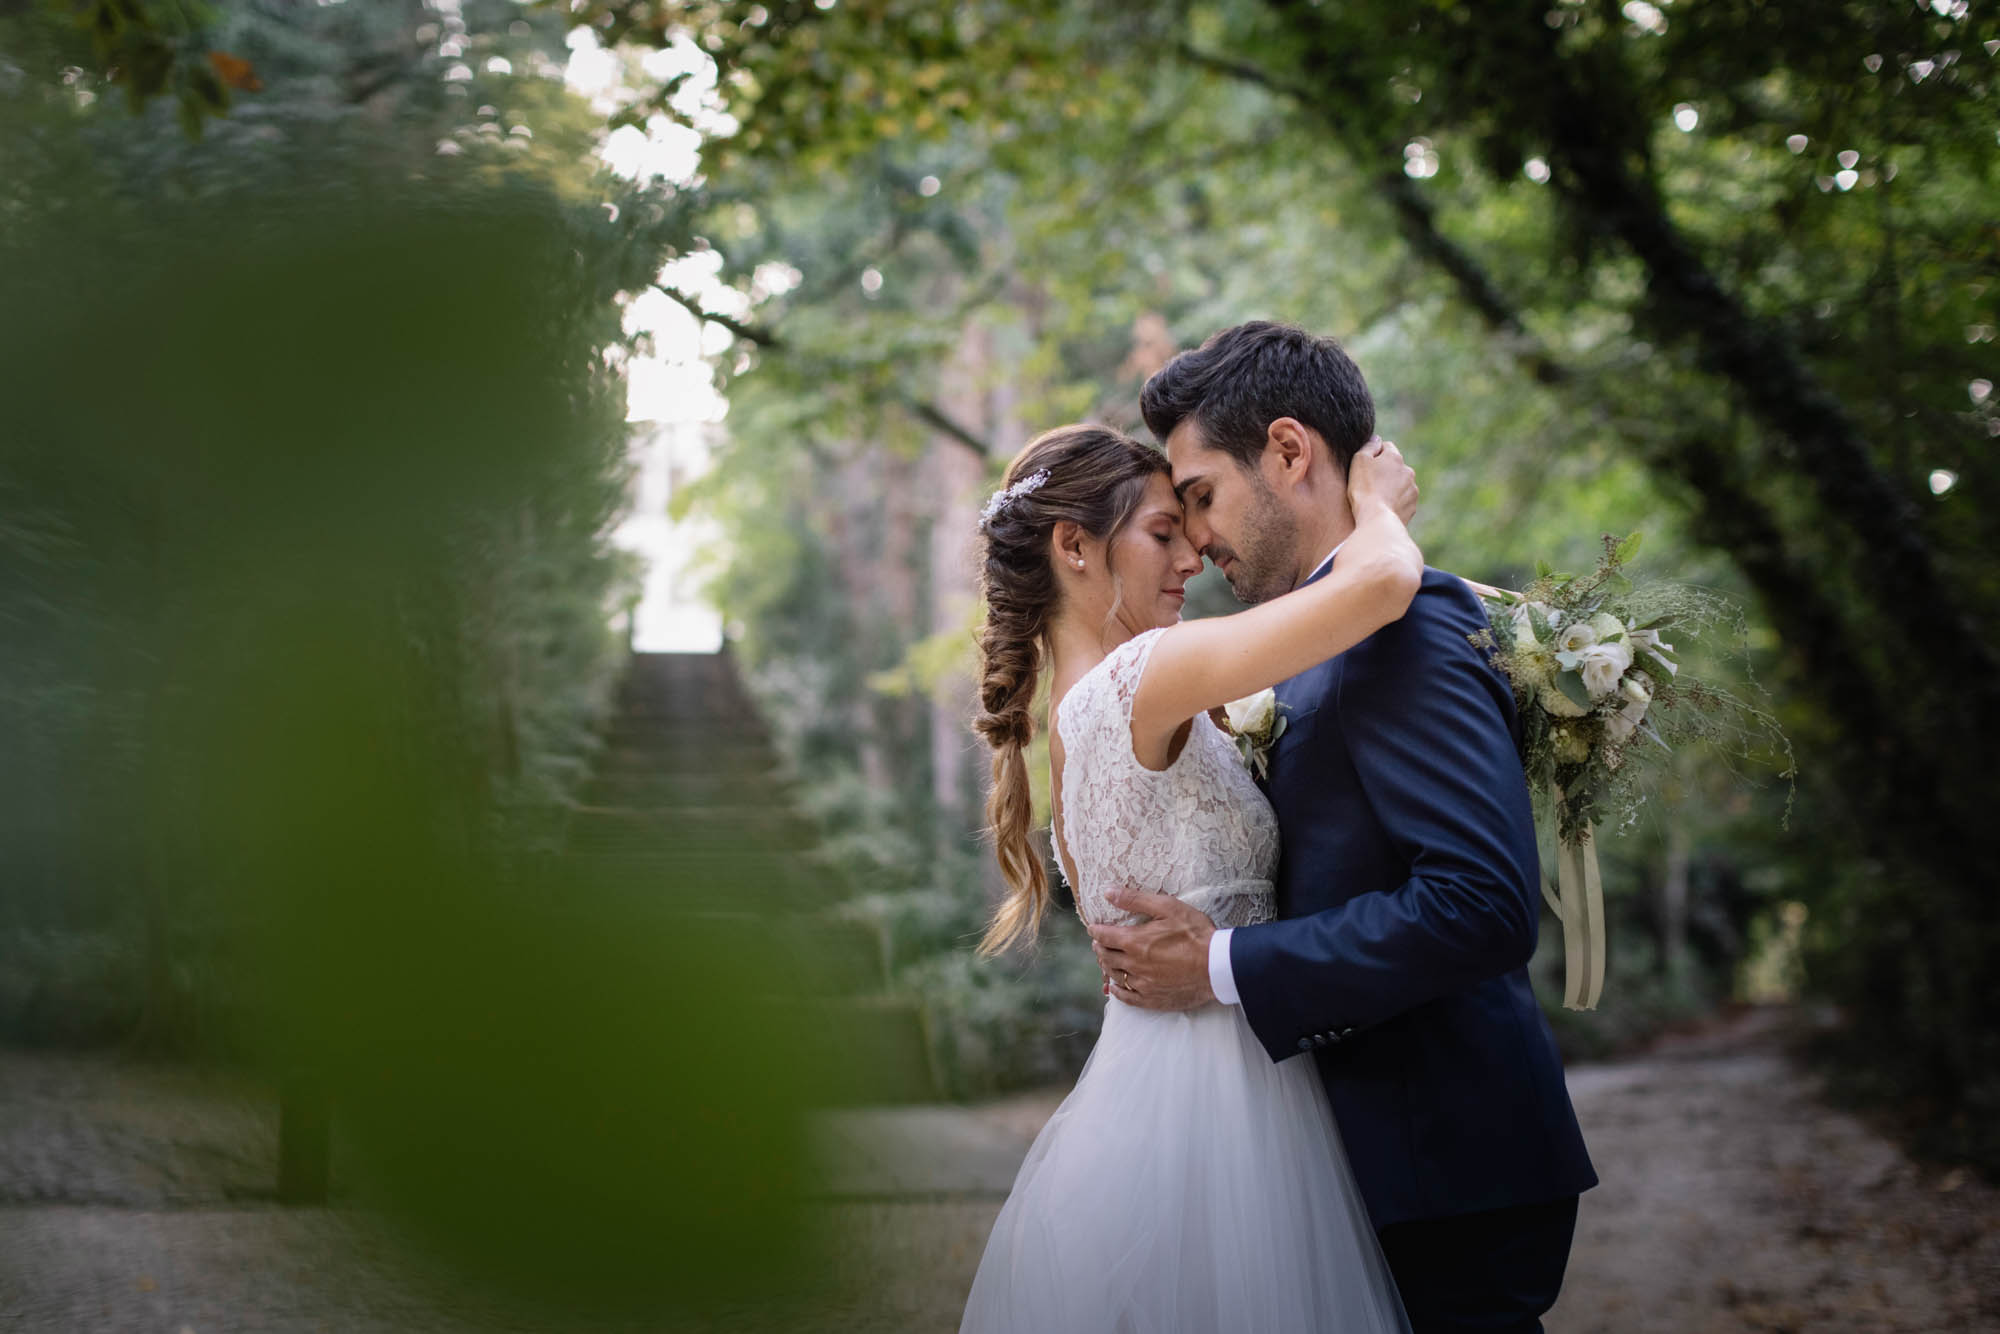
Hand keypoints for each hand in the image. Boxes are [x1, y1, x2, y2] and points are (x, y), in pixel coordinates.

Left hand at [1086, 888, 1216, 1011]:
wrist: (1218, 966)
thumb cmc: (1196, 933)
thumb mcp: (1167, 907)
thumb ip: (1135, 899)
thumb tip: (1108, 891)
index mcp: (1135, 942)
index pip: (1103, 936)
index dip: (1096, 930)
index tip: (1094, 928)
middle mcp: (1134, 965)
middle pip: (1106, 956)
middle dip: (1099, 948)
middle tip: (1099, 943)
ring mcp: (1143, 985)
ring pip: (1115, 976)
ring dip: (1107, 966)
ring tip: (1107, 960)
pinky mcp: (1153, 999)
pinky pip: (1127, 998)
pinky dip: (1117, 991)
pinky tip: (1115, 987)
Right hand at [1348, 437, 1417, 525]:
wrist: (1377, 518)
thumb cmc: (1364, 488)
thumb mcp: (1359, 461)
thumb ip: (1368, 446)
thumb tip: (1376, 440)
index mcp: (1395, 457)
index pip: (1386, 447)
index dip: (1374, 454)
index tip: (1364, 467)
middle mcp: (1408, 471)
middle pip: (1394, 466)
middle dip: (1384, 472)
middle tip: (1368, 484)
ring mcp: (1412, 489)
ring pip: (1400, 484)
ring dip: (1391, 487)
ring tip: (1375, 498)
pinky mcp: (1412, 506)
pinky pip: (1403, 500)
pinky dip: (1395, 502)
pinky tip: (1382, 508)